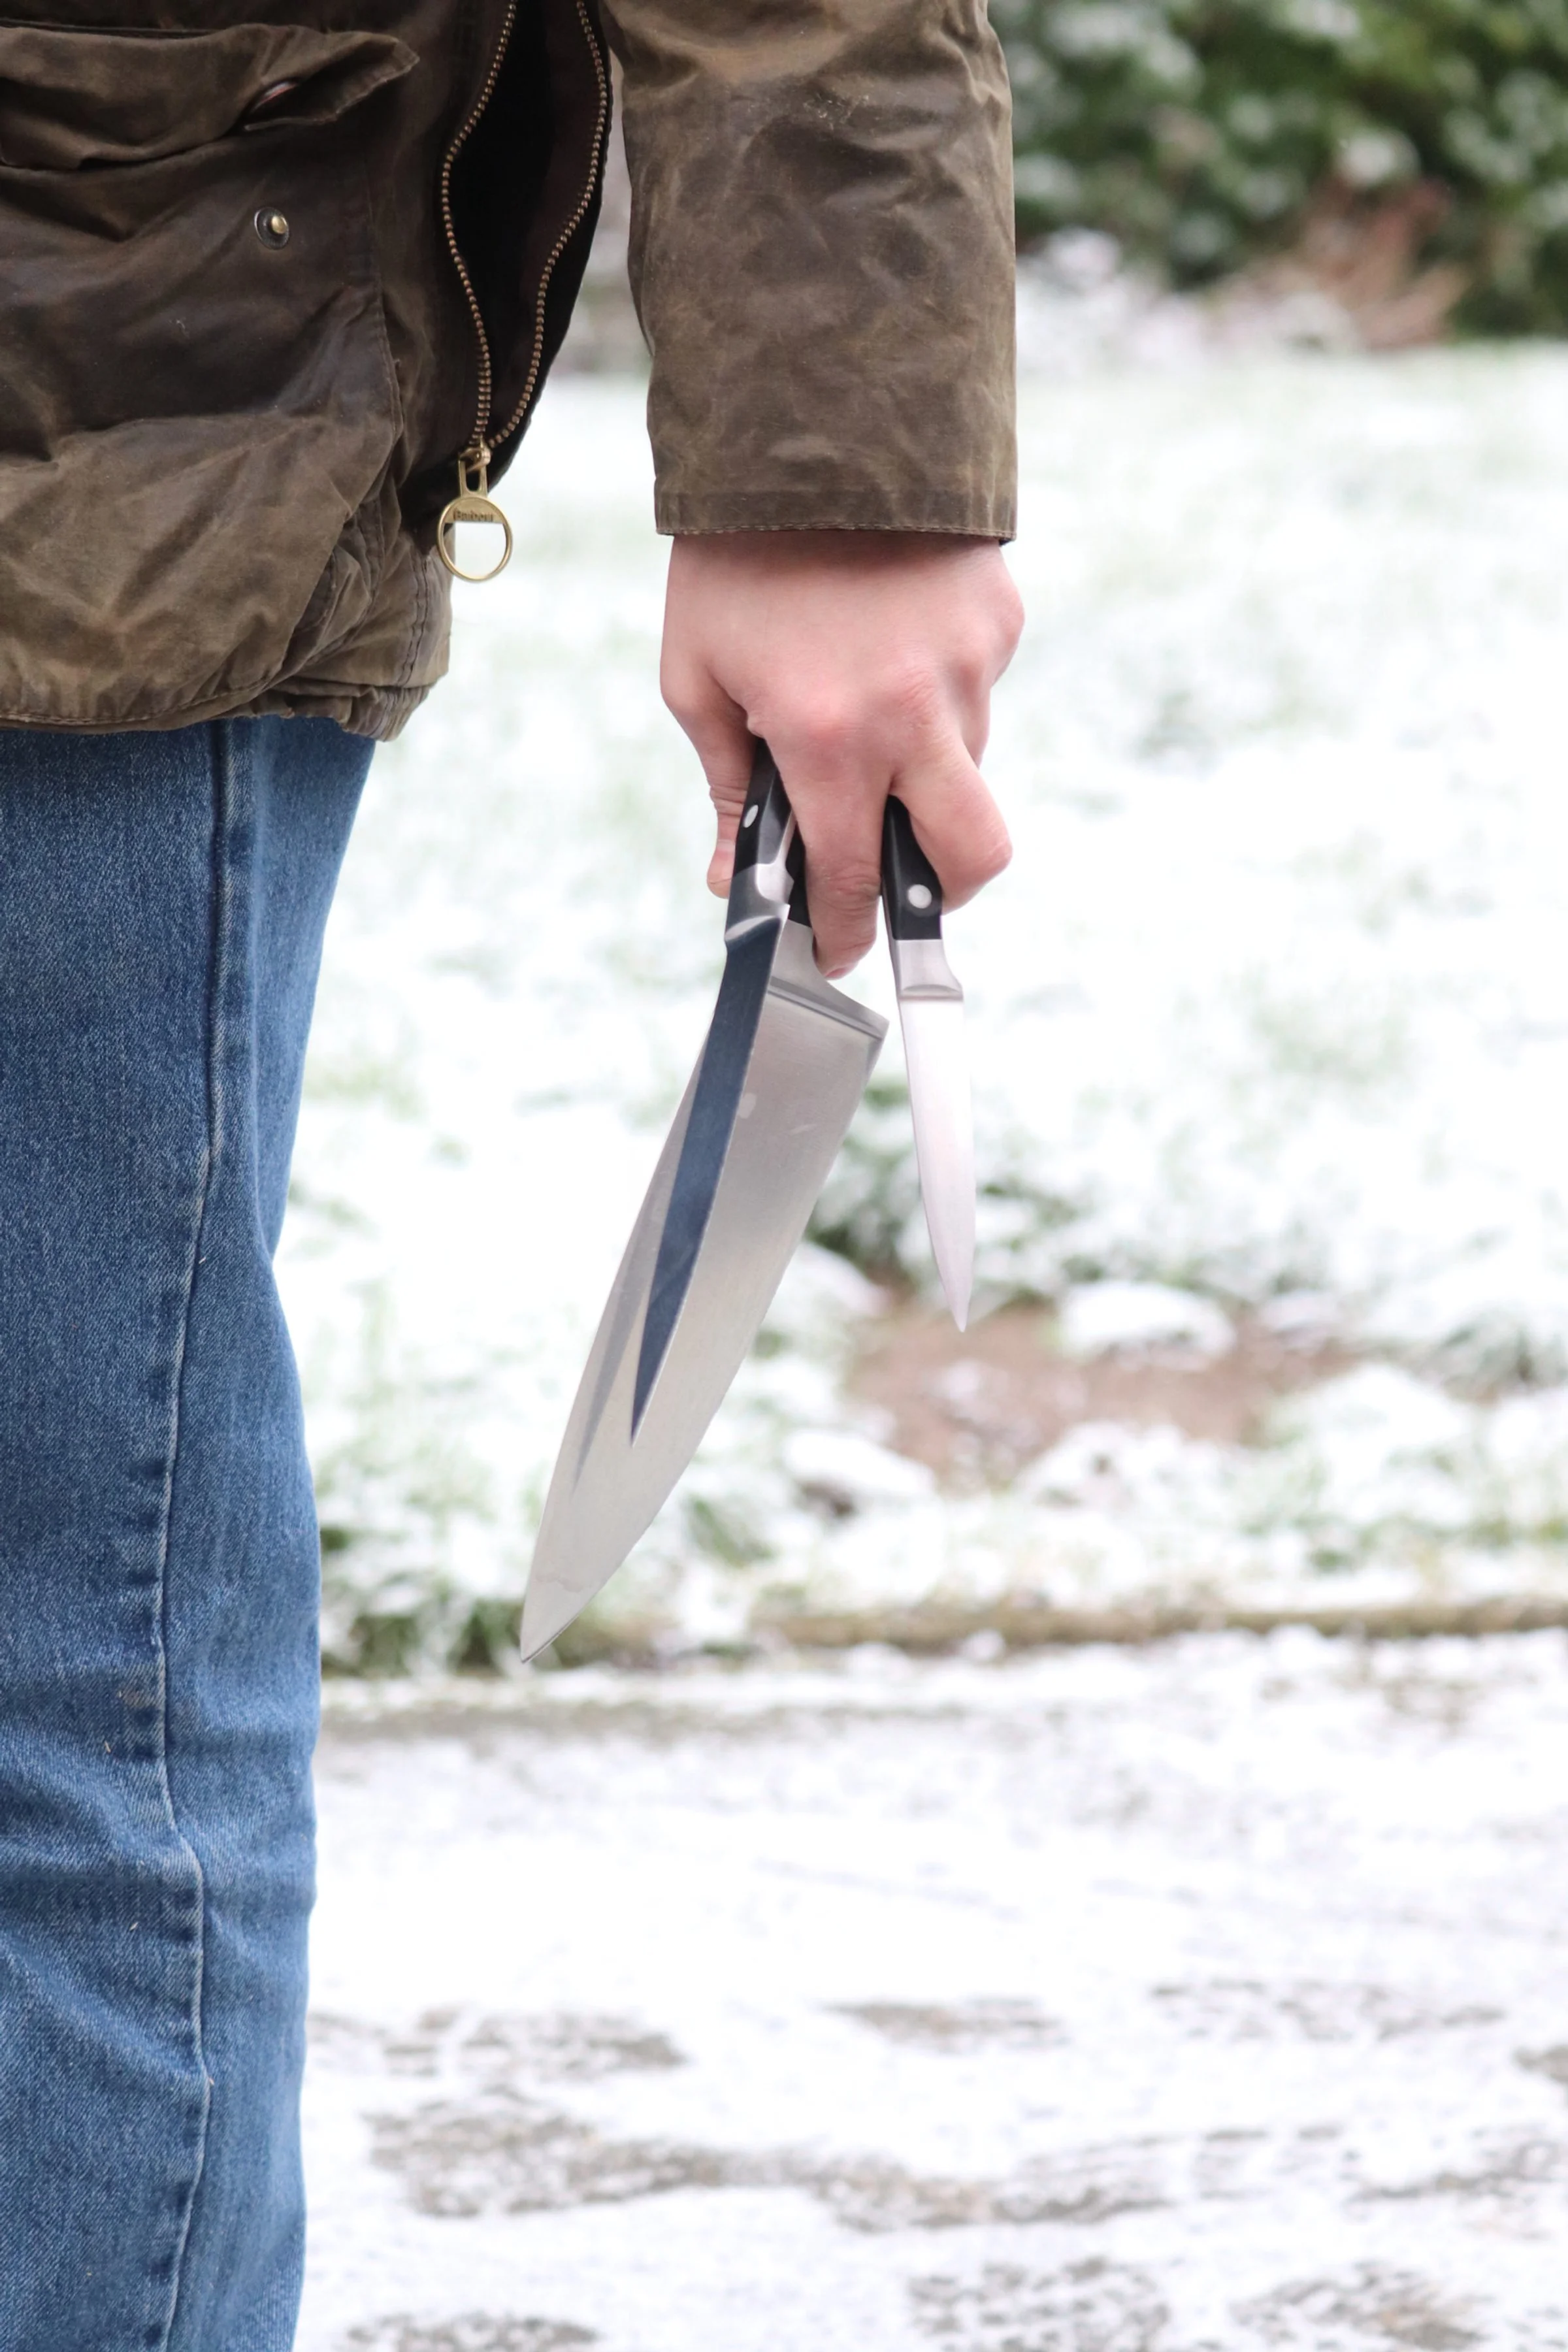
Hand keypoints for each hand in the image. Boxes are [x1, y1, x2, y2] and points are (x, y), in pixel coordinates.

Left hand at [660, 531, 1022, 976]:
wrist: (812, 419)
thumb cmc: (734, 556)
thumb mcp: (697, 673)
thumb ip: (727, 786)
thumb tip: (738, 880)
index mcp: (827, 736)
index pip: (853, 878)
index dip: (846, 932)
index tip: (838, 954)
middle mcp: (913, 715)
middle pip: (971, 858)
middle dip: (941, 896)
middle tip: (900, 885)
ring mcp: (970, 669)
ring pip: (968, 768)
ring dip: (923, 771)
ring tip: (862, 703)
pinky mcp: (1000, 622)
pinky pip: (977, 694)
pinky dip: (939, 695)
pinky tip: (890, 642)